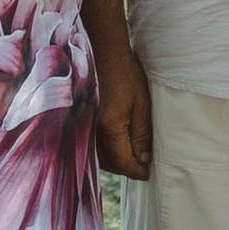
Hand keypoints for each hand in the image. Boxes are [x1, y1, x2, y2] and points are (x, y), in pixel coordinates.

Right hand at [96, 41, 153, 178]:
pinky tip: (116, 146)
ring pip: (99, 157)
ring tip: (131, 156)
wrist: (104, 55)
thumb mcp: (142, 105)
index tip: (146, 174)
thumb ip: (142, 135)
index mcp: (109, 129)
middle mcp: (92, 132)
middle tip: (141, 166)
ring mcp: (85, 127)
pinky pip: (92, 146)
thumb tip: (144, 159)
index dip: (136, 171)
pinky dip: (105, 151)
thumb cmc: (126, 76)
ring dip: (115, 161)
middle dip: (126, 168)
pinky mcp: (82, 121)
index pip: (123, 163)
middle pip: (109, 164)